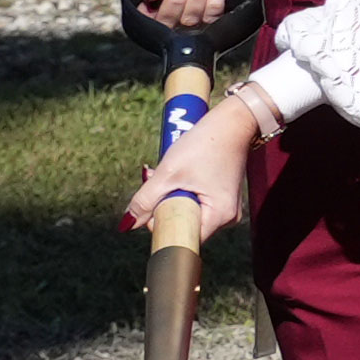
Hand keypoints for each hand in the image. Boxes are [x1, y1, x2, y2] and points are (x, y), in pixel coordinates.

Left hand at [123, 93, 270, 248]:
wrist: (233, 121)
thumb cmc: (204, 145)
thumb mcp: (168, 173)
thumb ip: (145, 200)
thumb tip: (127, 224)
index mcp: (219, 217)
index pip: (182, 238)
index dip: (161, 226)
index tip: (150, 207)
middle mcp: (226, 218)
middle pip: (184, 225)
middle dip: (164, 207)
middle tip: (155, 181)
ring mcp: (226, 207)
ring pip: (188, 212)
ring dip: (171, 197)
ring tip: (165, 174)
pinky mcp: (222, 197)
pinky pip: (196, 203)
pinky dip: (182, 192)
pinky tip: (178, 174)